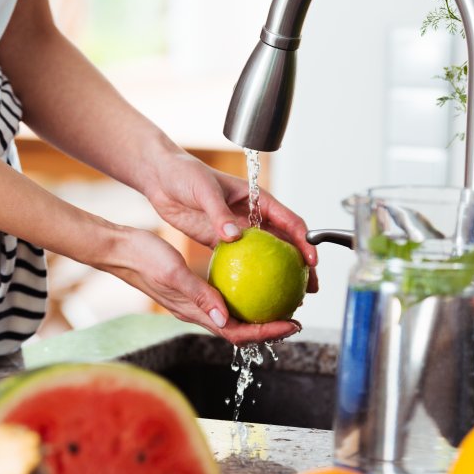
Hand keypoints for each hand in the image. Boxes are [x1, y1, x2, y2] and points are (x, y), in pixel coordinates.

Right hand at [103, 228, 302, 344]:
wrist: (120, 249)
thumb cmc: (143, 258)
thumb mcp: (173, 273)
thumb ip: (199, 295)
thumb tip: (225, 319)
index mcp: (194, 313)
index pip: (237, 333)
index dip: (266, 333)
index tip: (291, 325)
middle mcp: (197, 312)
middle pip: (240, 329)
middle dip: (269, 327)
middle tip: (295, 317)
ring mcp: (195, 302)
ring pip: (234, 315)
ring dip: (259, 313)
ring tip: (282, 301)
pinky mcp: (193, 290)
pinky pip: (225, 297)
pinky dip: (244, 293)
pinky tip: (256, 278)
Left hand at [142, 151, 318, 292]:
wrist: (161, 177)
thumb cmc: (185, 174)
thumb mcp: (204, 190)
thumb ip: (219, 213)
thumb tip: (234, 236)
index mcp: (256, 199)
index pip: (290, 222)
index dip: (305, 242)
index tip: (312, 261)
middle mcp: (251, 215)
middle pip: (285, 244)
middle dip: (301, 266)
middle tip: (309, 289)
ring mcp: (237, 229)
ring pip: (265, 256)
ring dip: (279, 276)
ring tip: (289, 299)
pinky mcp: (219, 240)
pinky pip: (239, 261)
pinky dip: (249, 277)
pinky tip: (252, 296)